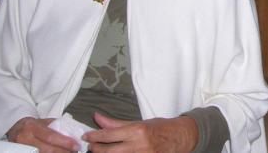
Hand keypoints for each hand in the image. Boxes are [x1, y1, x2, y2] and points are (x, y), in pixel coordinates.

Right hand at [7, 117, 80, 152]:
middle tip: (75, 151)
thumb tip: (72, 132)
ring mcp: (22, 148)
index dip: (64, 142)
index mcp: (32, 127)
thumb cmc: (31, 125)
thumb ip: (55, 125)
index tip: (76, 145)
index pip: (50, 136)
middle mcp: (25, 138)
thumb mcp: (42, 121)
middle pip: (47, 149)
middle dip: (63, 151)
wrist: (14, 129)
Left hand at [83, 113, 198, 152]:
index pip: (109, 135)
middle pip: (109, 151)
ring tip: (101, 151)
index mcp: (137, 131)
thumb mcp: (139, 123)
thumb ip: (117, 123)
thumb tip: (98, 118)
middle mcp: (139, 145)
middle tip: (90, 146)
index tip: (87, 136)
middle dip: (96, 149)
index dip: (94, 136)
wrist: (180, 138)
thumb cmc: (160, 128)